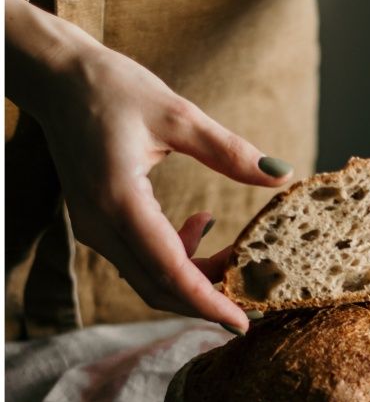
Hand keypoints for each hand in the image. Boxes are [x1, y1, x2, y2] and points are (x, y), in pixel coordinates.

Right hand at [11, 3, 290, 330]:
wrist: (56, 77)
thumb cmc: (111, 87)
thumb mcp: (178, 114)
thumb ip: (229, 151)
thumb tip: (281, 175)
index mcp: (118, 201)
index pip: (168, 271)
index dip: (207, 302)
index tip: (241, 324)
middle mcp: (99, 224)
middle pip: (157, 286)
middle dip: (207, 298)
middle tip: (254, 296)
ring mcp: (93, 226)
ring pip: (148, 276)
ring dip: (194, 276)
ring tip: (237, 253)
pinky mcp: (96, 221)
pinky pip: (139, 257)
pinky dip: (175, 256)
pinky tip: (202, 223)